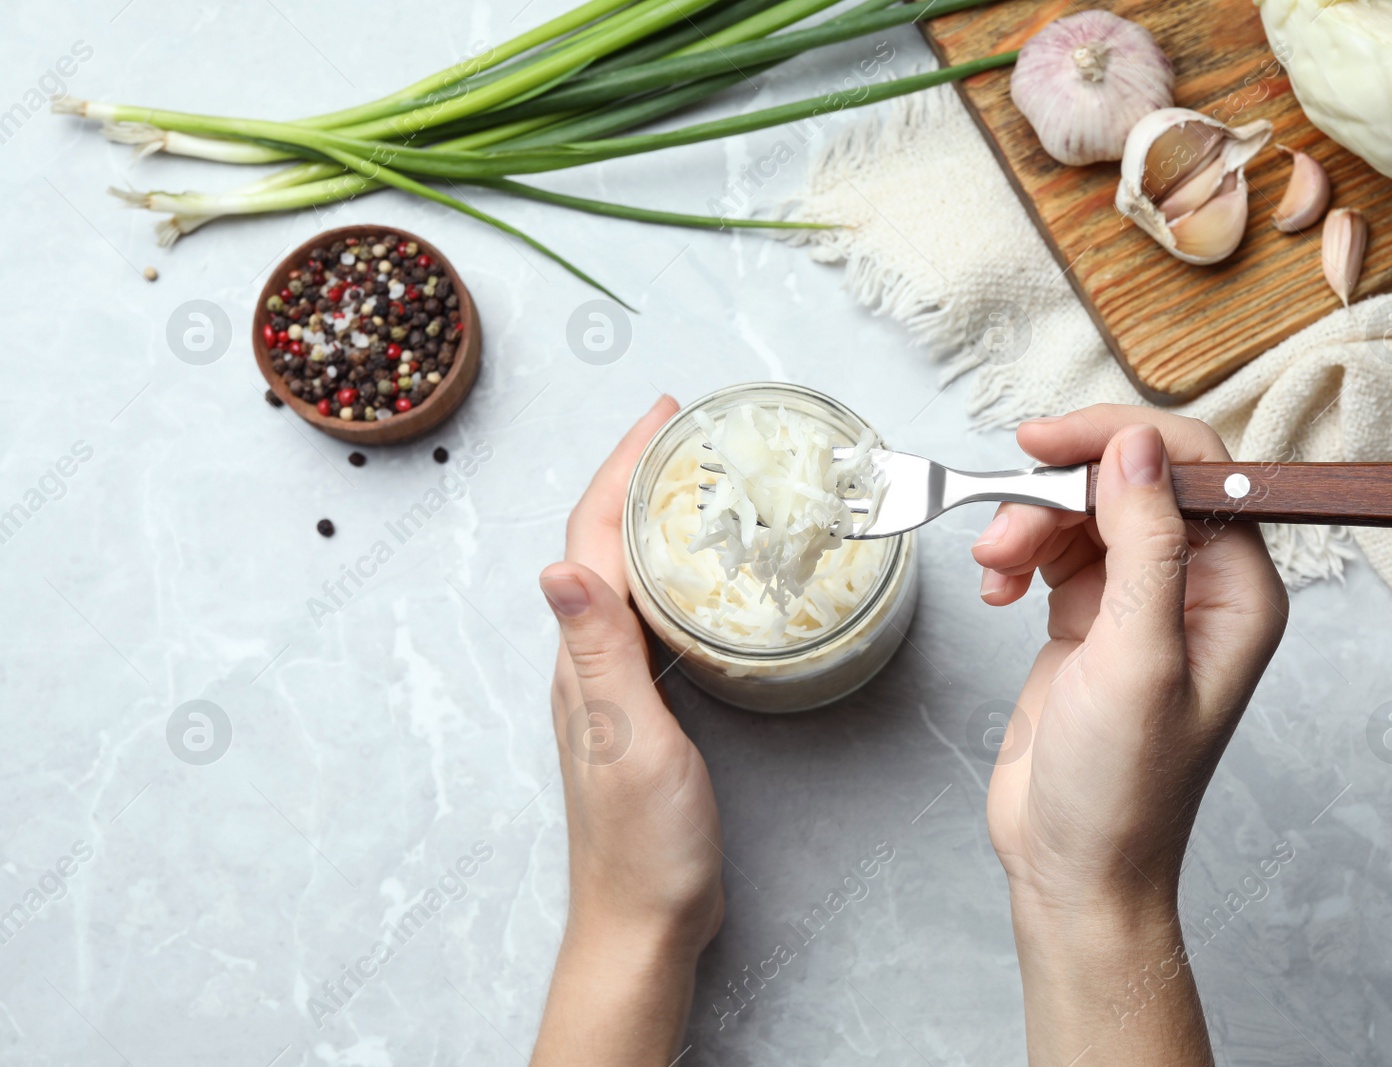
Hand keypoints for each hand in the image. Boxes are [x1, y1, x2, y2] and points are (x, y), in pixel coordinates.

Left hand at [532, 395, 722, 1066]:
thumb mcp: (626, 738)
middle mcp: (589, 658)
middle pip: (604, 541)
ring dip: (653, 516)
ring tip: (696, 480)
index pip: (594, 534)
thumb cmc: (640, 842)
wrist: (641, 919)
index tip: (662, 414)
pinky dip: (672, 572)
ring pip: (627, 574)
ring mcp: (613, 683)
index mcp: (583, 655)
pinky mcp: (642, 706)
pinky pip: (651, 614)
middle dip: (637, 475)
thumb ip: (598, 652)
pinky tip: (702, 575)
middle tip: (685, 429)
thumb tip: (558, 563)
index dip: (623, 466)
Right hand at [971, 406, 1287, 1064]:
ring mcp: (1138, 601)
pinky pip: (1051, 549)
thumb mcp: (1137, 657)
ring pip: (1080, 512)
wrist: (1072, 860)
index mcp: (1238, 591)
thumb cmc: (1124, 786)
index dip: (1121, 440)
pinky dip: (1016, 555)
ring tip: (994, 569)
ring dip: (1026, 526)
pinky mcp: (1088, 618)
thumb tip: (1138, 448)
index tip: (1049, 443)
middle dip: (1058, 492)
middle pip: (1127, 482)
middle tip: (1006, 513)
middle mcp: (1196, 586)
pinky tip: (996, 589)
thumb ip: (1145, 543)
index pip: (1193, 469)